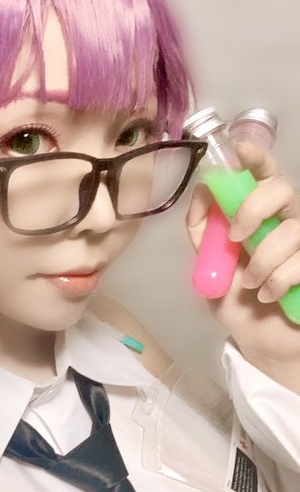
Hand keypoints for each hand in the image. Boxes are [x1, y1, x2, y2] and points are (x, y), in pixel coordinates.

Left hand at [185, 140, 299, 386]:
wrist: (260, 341)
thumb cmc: (237, 299)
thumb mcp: (209, 265)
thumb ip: (202, 230)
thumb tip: (201, 191)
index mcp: (259, 213)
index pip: (263, 173)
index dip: (255, 157)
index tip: (240, 150)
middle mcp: (285, 220)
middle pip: (282, 189)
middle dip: (253, 209)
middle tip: (235, 238)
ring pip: (290, 231)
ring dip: (263, 261)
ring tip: (249, 285)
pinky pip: (299, 262)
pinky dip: (278, 282)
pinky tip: (267, 296)